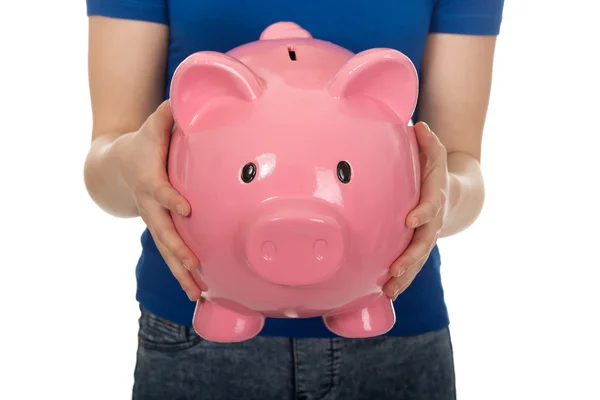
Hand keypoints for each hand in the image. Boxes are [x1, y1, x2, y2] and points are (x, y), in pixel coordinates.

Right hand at [114, 100, 200, 300]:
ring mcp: (154, 221)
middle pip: (163, 230)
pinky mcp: (160, 230)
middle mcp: (151, 205)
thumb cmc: (142, 145)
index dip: (171, 199)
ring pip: (166, 250)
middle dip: (178, 249)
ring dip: (180, 272)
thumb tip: (183, 96)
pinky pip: (171, 253)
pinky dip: (182, 272)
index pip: (161, 191)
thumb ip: (168, 115)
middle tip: (194, 265)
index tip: (186, 208)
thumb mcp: (153, 126)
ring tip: (196, 292)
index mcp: (150, 179)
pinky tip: (198, 289)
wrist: (117, 168)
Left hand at [384, 121, 448, 299]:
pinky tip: (386, 292)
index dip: (423, 212)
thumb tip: (419, 126)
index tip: (411, 220)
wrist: (454, 196)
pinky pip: (412, 265)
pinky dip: (401, 280)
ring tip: (389, 291)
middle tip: (396, 269)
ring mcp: (426, 237)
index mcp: (435, 197)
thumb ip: (428, 142)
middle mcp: (432, 221)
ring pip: (418, 260)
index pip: (431, 205)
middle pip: (424, 242)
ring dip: (405, 277)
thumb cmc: (436, 172)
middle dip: (411, 257)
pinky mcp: (418, 247)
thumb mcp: (436, 153)